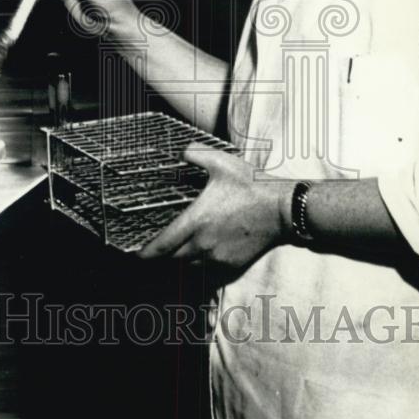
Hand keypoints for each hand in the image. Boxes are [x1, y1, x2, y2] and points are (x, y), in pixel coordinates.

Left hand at [139, 144, 288, 273]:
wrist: (282, 210)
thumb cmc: (251, 186)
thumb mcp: (221, 163)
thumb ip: (195, 154)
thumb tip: (180, 150)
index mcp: (196, 221)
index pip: (162, 245)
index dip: (145, 253)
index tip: (136, 254)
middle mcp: (203, 244)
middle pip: (172, 258)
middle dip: (162, 254)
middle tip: (157, 244)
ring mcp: (218, 257)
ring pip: (189, 265)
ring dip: (181, 258)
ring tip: (179, 245)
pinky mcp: (232, 264)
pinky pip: (208, 268)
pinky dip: (200, 262)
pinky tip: (203, 248)